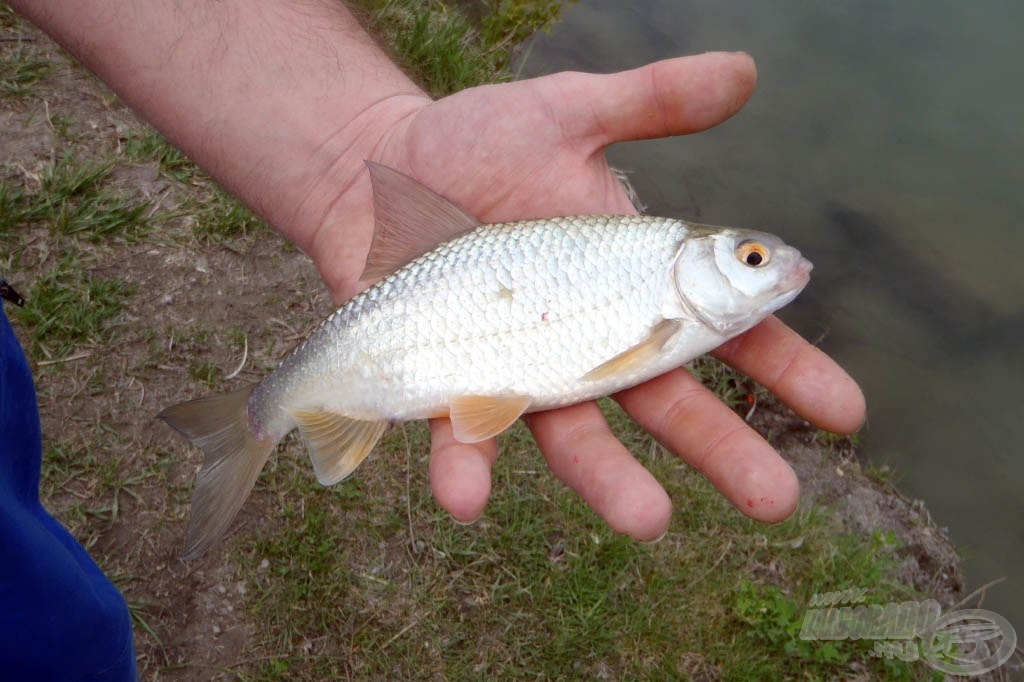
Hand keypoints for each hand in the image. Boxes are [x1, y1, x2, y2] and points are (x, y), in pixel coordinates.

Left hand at [312, 52, 865, 538]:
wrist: (374, 164)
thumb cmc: (474, 142)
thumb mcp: (568, 113)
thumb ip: (651, 101)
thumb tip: (746, 72)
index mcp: (630, 283)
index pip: (723, 330)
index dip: (785, 369)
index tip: (845, 413)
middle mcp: (585, 339)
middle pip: (666, 403)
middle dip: (723, 450)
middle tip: (777, 499)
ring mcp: (521, 368)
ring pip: (575, 437)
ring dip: (609, 481)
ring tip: (649, 522)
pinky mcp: (450, 382)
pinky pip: (461, 433)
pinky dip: (465, 465)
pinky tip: (467, 497)